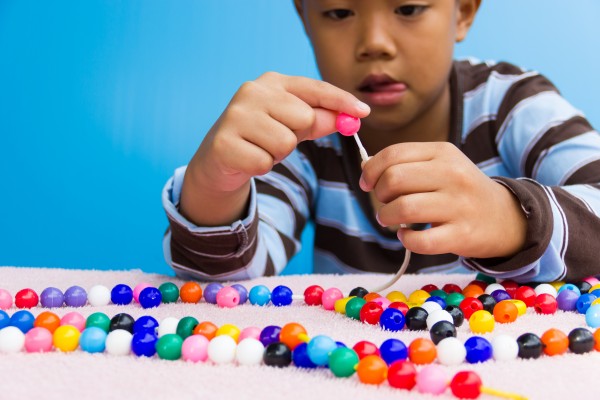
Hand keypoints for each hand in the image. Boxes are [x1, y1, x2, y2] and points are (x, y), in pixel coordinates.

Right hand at [182, 72, 369, 225]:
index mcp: (272, 83)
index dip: (341, 100)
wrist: (218, 159)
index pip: (314, 88)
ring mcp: (235, 116)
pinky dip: (261, 167)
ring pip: (285, 143)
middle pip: (304, 117)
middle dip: (297, 136)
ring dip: (278, 155)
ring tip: (261, 149)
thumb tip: (351, 117)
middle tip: (276, 139)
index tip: (363, 112)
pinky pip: (264, 162)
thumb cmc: (261, 137)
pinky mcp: (225, 143)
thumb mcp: (292, 125)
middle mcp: (252, 92)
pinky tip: (248, 159)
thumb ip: (320, 119)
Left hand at [359, 142, 526, 258]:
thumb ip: (404, 163)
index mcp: (443, 152)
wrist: (505, 218)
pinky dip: (405, 240)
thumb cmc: (460, 191)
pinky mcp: (462, 235)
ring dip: (386, 217)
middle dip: (379, 194)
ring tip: (391, 220)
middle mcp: (453, 174)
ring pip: (403, 209)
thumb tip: (366, 168)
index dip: (371, 170)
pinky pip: (419, 240)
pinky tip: (407, 236)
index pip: (393, 154)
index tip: (367, 184)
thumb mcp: (440, 165)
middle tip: (385, 203)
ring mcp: (459, 205)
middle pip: (393, 179)